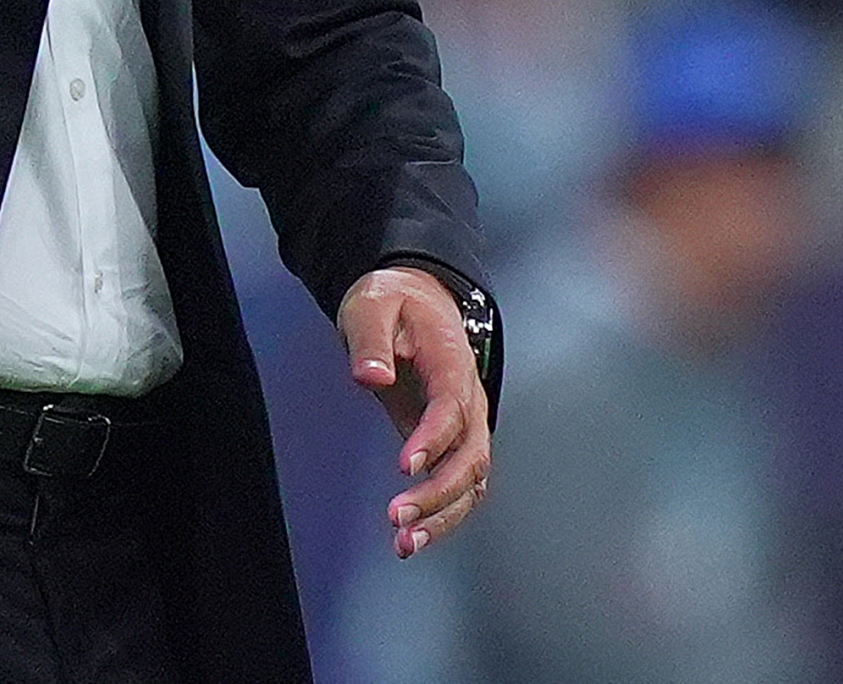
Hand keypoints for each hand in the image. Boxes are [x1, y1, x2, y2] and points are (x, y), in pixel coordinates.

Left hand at [338, 264, 490, 558]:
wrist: (415, 299)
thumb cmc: (392, 301)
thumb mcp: (372, 304)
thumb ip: (371, 340)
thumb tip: (370, 377)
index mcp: (452, 361)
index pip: (453, 406)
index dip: (434, 438)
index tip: (405, 465)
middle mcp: (468, 398)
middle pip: (472, 454)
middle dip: (440, 492)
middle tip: (398, 517)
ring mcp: (465, 423)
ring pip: (472, 480)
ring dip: (443, 515)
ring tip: (405, 543)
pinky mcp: (450, 442)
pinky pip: (458, 485)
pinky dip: (441, 515)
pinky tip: (410, 539)